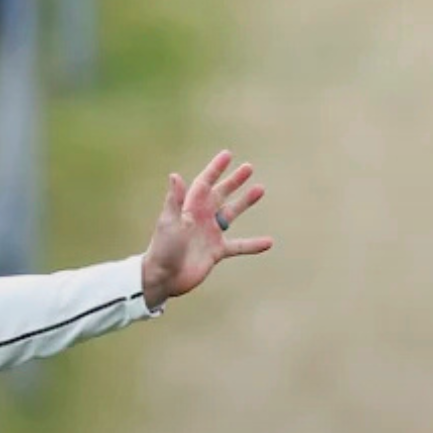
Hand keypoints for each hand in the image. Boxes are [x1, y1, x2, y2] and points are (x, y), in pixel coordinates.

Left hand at [142, 149, 271, 309]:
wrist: (162, 278)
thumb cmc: (162, 249)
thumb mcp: (169, 223)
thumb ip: (175, 201)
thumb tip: (175, 175)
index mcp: (189, 209)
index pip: (204, 184)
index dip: (215, 169)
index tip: (227, 154)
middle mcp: (200, 219)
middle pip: (220, 195)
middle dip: (233, 181)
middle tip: (248, 167)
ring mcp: (209, 234)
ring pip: (230, 214)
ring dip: (245, 202)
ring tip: (260, 189)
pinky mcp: (216, 252)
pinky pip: (238, 246)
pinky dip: (253, 244)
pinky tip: (269, 242)